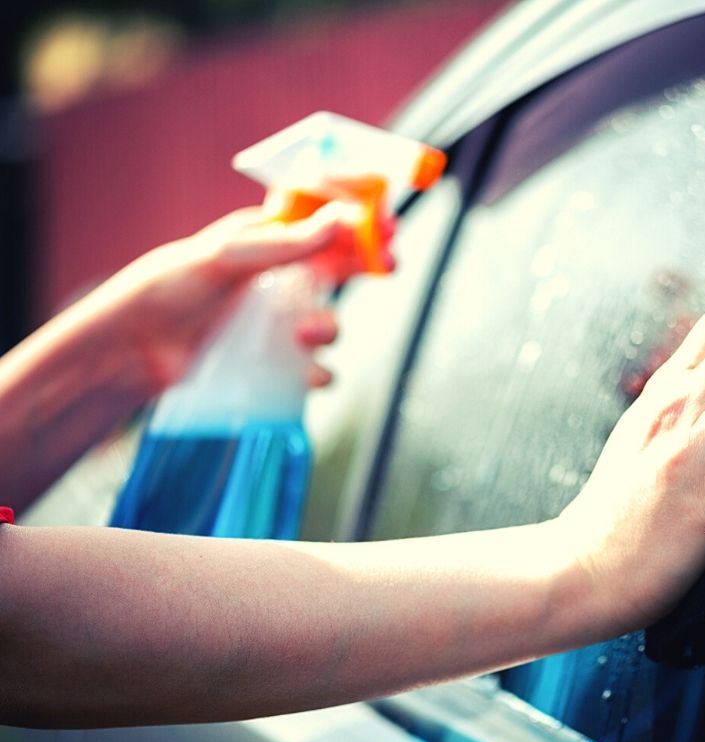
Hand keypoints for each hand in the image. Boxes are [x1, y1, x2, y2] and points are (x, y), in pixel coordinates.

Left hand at [95, 201, 367, 393]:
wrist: (134, 352)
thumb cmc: (169, 289)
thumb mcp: (226, 257)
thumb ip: (286, 243)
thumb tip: (340, 218)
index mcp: (266, 241)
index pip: (322, 224)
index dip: (359, 223)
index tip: (388, 224)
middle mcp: (277, 279)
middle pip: (339, 270)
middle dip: (366, 267)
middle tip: (387, 265)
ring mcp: (275, 322)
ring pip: (329, 320)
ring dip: (329, 326)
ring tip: (307, 335)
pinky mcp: (272, 362)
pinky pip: (313, 367)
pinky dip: (320, 372)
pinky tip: (312, 376)